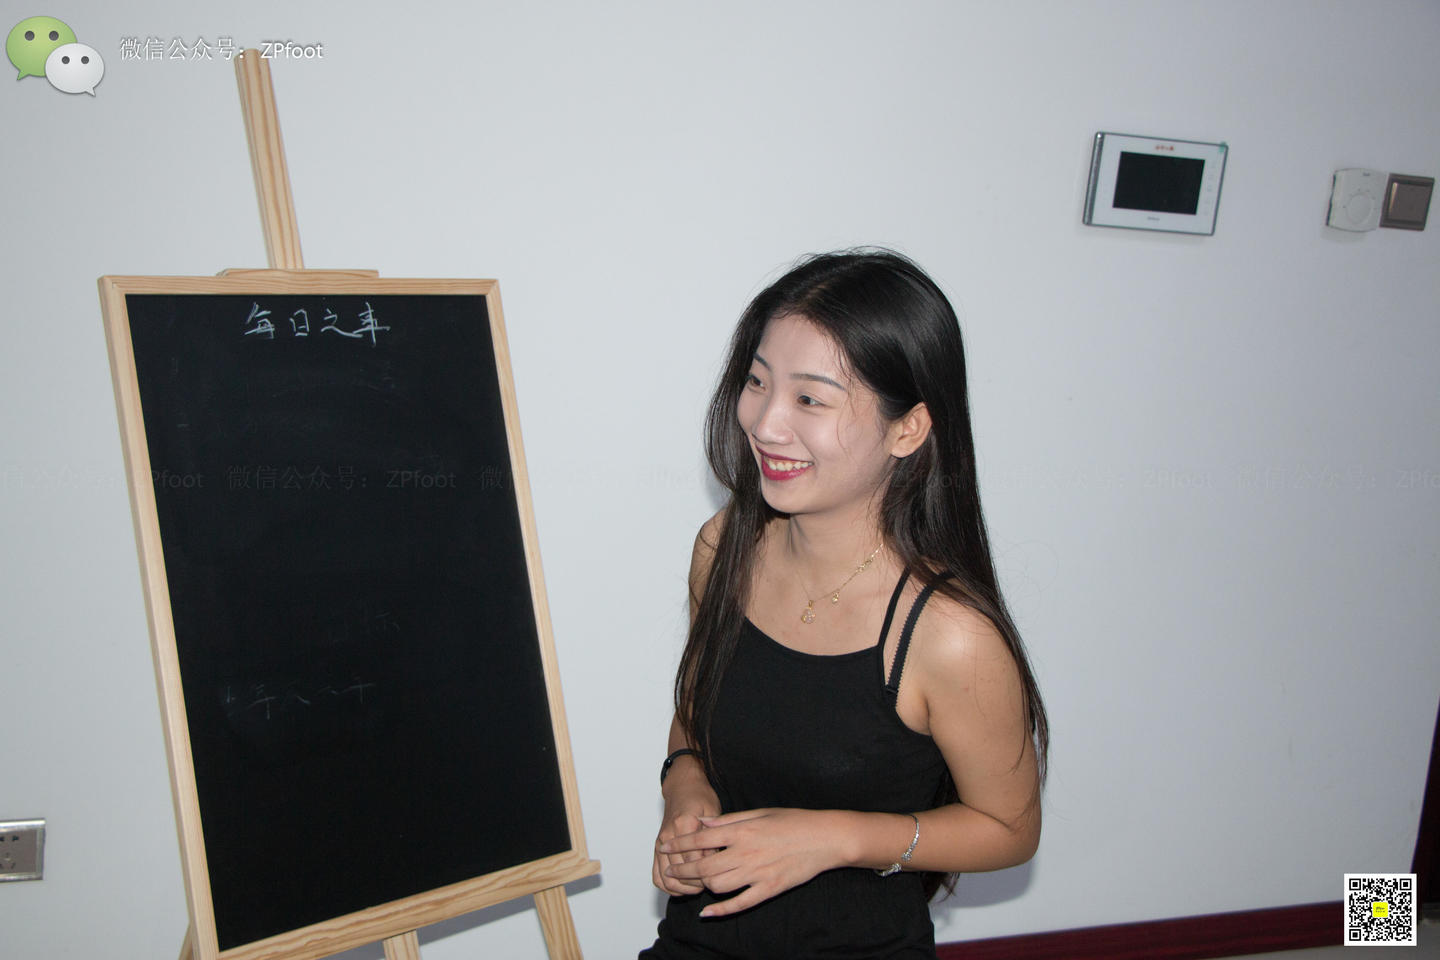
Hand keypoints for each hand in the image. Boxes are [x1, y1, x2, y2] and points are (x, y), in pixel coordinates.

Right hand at [652, 780, 720, 895]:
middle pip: (680, 873)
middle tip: (712, 883)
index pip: (695, 861)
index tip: (720, 875)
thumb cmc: (700, 798)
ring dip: (683, 888)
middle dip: (697, 883)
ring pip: (666, 879)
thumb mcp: (713, 812)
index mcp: (684, 825)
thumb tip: (714, 863)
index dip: (709, 873)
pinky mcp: (656, 849)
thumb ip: (713, 837)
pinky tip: (684, 886)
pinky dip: (669, 886)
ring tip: (698, 886)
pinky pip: (657, 876)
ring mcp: (660, 844)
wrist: (682, 788)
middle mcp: (668, 837)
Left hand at [659, 808, 842, 916]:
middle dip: (682, 869)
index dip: (679, 843)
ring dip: (701, 885)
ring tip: (693, 883)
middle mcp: (746, 852)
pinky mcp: (769, 889)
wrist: (825, 838)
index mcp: (743, 830)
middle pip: (703, 866)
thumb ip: (728, 820)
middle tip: (670, 870)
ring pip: (717, 885)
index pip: (701, 839)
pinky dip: (721, 910)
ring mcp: (757, 873)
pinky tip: (707, 913)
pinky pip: (739, 904)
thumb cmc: (794, 821)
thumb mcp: (760, 812)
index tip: (665, 847)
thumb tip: (703, 823)